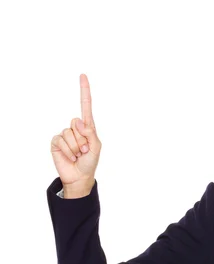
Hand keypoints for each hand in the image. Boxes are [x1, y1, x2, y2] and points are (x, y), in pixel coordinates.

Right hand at [50, 73, 101, 187]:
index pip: (86, 106)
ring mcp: (65, 134)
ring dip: (75, 147)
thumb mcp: (96, 148)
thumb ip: (90, 133)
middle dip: (82, 140)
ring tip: (77, 155)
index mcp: (88, 127)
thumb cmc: (90, 162)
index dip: (84, 91)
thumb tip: (78, 121)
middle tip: (84, 151)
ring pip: (69, 133)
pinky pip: (60, 140)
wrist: (79, 176)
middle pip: (77, 123)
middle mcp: (75, 128)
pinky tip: (69, 156)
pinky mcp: (56, 141)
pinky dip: (67, 150)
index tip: (83, 75)